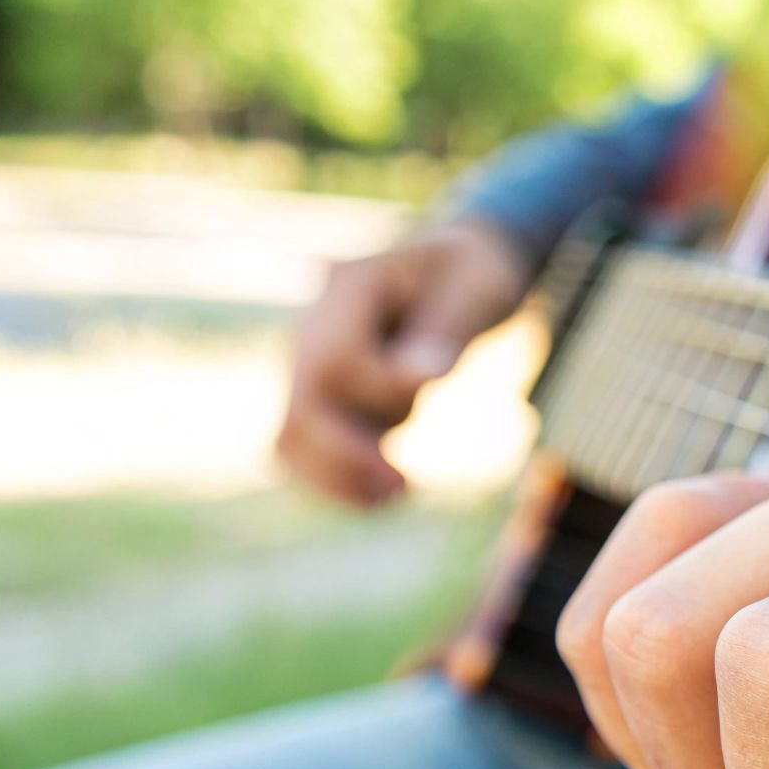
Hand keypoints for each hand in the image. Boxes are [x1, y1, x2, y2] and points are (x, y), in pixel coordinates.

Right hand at [278, 217, 528, 504]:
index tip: (431, 389)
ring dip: (339, 478)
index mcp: (347, 290)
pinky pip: (307, 452)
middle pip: (300, 411)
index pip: (335, 362)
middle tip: (404, 485)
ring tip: (396, 494)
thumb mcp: (477, 289)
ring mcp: (312, 366)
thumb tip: (416, 380)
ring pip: (291, 441)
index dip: (378, 392)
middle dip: (348, 457)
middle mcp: (314, 328)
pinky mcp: (328, 401)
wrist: (456, 270)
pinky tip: (384, 497)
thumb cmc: (472, 274)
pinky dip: (337, 482)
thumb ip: (445, 332)